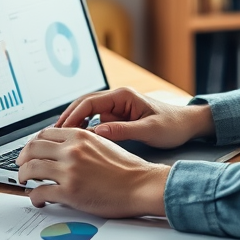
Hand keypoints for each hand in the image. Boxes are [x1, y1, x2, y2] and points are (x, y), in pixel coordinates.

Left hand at [17, 127, 168, 217]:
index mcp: (80, 136)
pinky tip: (38, 199)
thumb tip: (63, 149)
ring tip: (25, 182)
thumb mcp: (102, 143)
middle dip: (22, 159)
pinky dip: (34, 197)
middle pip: (32, 148)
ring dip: (23, 176)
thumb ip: (82, 143)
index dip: (32, 143)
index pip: (44, 134)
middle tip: (21, 167)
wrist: (140, 184)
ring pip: (31, 169)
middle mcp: (71, 150)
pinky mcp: (69, 192)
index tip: (30, 151)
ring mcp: (69, 171)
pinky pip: (40, 192)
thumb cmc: (127, 168)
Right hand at [56, 87, 214, 148]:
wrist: (187, 125)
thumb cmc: (172, 125)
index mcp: (123, 96)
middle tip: (51, 136)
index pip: (90, 101)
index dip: (72, 115)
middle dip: (67, 120)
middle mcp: (117, 99)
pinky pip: (95, 122)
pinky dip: (84, 131)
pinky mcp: (117, 118)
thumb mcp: (149, 130)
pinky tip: (76, 144)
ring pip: (87, 114)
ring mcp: (116, 108)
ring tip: (58, 142)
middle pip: (83, 105)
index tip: (60, 130)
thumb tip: (96, 132)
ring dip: (73, 126)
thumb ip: (122, 130)